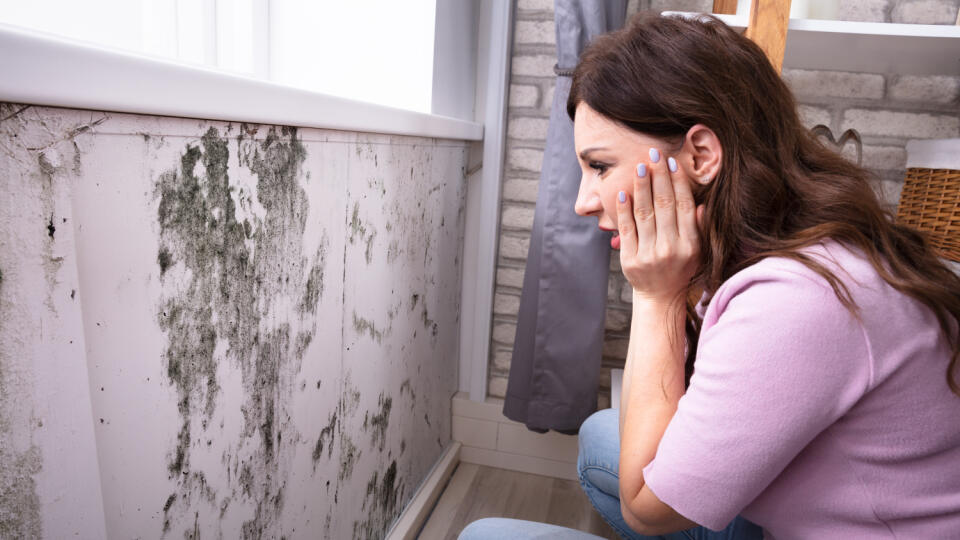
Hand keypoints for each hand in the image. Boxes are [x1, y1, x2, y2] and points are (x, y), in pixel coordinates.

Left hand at [616, 148, 701, 305]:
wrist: (660, 298)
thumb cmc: (681, 269)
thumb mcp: (698, 252)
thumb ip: (699, 228)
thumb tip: (700, 204)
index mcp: (690, 245)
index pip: (684, 206)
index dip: (678, 183)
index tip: (672, 162)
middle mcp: (670, 249)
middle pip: (664, 206)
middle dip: (659, 177)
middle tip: (654, 154)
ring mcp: (649, 255)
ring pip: (644, 214)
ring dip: (642, 187)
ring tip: (640, 167)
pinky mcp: (630, 260)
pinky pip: (627, 229)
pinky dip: (624, 210)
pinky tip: (623, 192)